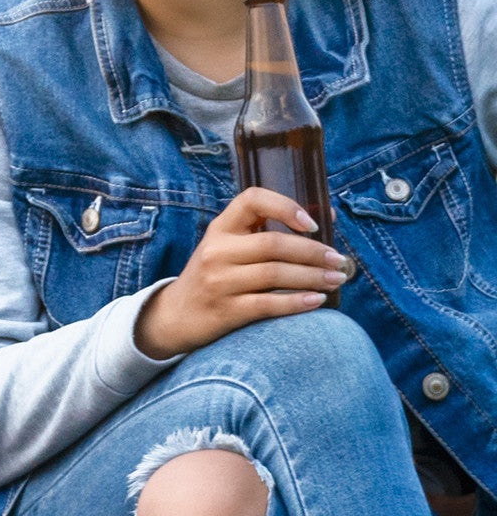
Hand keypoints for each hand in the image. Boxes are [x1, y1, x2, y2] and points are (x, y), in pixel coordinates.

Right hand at [135, 189, 348, 359]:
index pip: (252, 201)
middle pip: (273, 244)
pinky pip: (268, 304)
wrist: (177, 315)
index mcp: (220, 228)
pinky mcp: (225, 310)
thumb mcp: (227, 248)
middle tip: (339, 260)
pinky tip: (317, 301)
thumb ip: (264, 233)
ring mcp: (219, 281)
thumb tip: (327, 216)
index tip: (312, 224)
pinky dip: (298, 302)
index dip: (286, 207)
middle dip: (314, 252)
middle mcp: (216, 251)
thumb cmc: (215, 276)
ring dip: (313, 277)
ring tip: (336, 280)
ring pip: (275, 274)